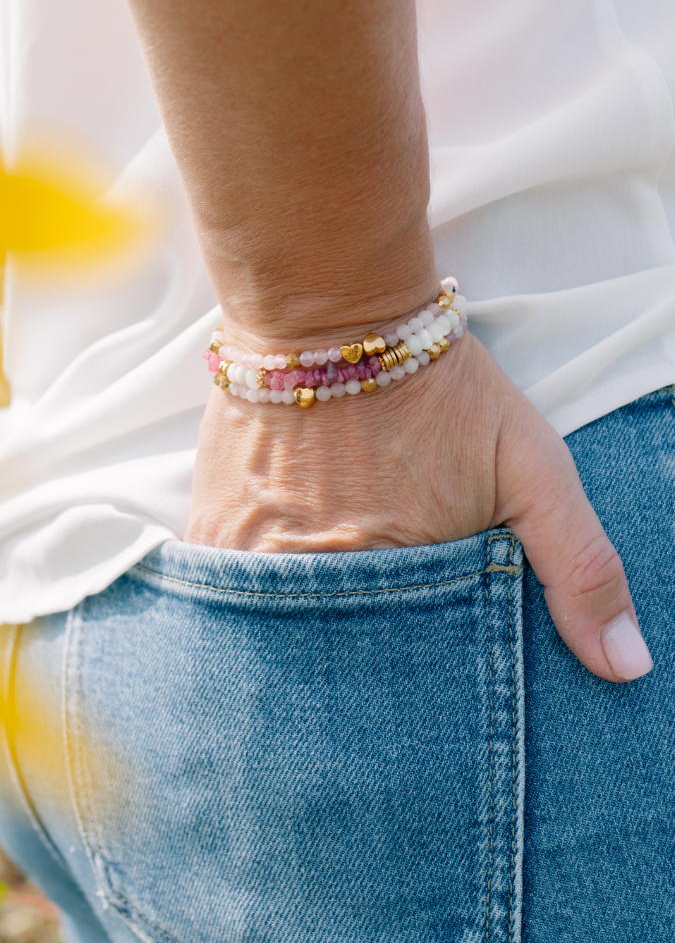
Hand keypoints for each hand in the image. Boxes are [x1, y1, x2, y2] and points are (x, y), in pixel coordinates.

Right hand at [187, 330, 652, 683]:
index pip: (411, 678)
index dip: (425, 674)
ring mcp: (253, 558)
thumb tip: (625, 665)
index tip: (429, 658)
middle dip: (364, 654)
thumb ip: (580, 565)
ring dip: (309, 629)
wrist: (333, 312)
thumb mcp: (533, 466)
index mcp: (396, 578)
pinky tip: (290, 565)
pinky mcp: (211, 529)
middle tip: (380, 610)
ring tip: (332, 585)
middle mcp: (314, 579)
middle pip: (342, 658)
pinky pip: (234, 596)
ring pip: (284, 634)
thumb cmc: (440, 388)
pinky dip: (262, 596)